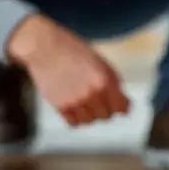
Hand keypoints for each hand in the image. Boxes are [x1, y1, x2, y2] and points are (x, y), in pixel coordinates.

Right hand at [5, 13, 130, 126]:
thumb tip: (122, 98)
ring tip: (87, 102)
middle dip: (106, 108)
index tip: (122, 105)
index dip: (123, 106)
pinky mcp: (60, 106)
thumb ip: (112, 80)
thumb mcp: (100, 61)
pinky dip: (77, 118)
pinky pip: (74, 123)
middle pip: (106, 116)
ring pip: (90, 121)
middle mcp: (91, 94)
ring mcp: (75, 102)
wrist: (45, 47)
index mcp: (104, 81)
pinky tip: (76, 106)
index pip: (121, 107)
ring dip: (91, 114)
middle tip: (101, 99)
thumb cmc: (72, 49)